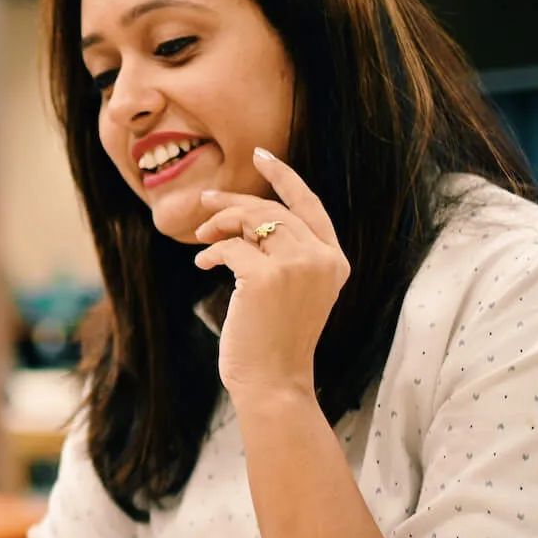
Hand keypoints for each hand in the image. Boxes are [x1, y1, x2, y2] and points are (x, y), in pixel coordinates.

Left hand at [192, 149, 349, 400]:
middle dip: (234, 202)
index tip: (260, 155)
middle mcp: (322, 259)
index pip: (310, 205)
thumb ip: (284, 254)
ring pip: (251, 221)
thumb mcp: (293, 291)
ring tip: (202, 239)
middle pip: (273, 209)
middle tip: (206, 202)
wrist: (273, 383)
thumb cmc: (275, 341)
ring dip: (220, 224)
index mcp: (335, 261)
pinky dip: (212, 252)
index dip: (284, 177)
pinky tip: (203, 264)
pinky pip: (229, 247)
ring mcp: (297, 266)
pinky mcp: (266, 278)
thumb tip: (242, 217)